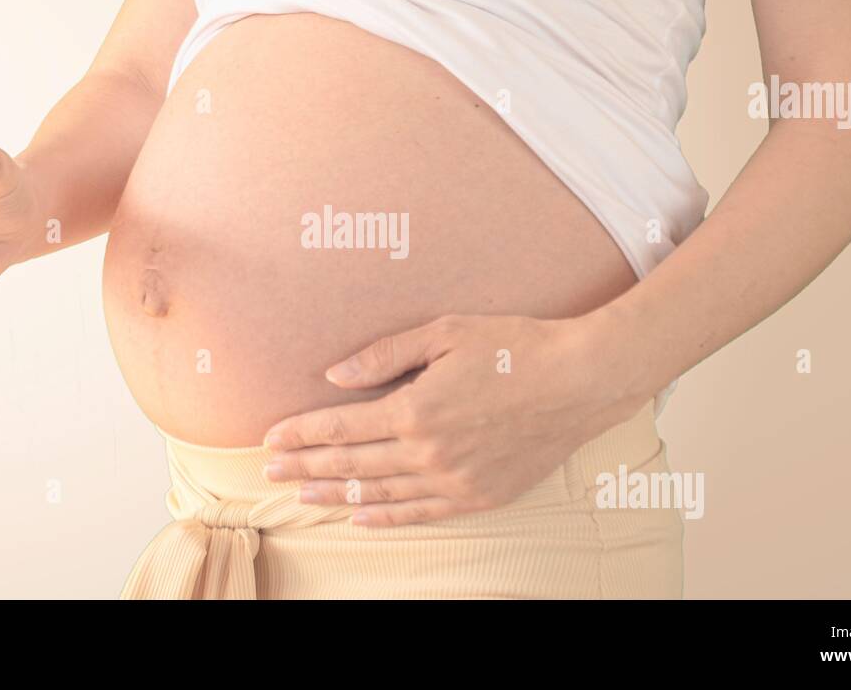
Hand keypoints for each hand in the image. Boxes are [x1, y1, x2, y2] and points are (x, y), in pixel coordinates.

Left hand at [262, 312, 650, 526]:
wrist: (581, 382)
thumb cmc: (515, 347)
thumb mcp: (446, 333)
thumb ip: (386, 355)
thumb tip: (335, 374)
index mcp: (414, 410)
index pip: (340, 426)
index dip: (301, 434)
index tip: (271, 439)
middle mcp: (427, 453)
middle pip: (350, 463)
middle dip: (305, 467)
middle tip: (269, 472)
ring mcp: (453, 481)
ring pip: (379, 494)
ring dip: (335, 495)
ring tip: (301, 496)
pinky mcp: (478, 496)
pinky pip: (420, 514)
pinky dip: (384, 518)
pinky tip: (359, 518)